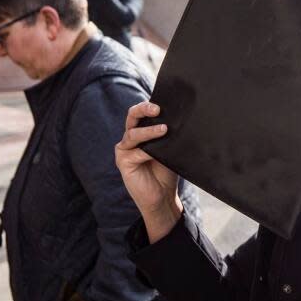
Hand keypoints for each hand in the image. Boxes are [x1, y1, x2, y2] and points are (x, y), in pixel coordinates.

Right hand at [114, 102, 181, 242]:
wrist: (163, 197)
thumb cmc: (166, 172)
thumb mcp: (170, 150)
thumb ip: (168, 136)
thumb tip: (178, 120)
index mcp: (141, 132)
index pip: (142, 113)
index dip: (150, 106)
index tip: (164, 103)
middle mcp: (131, 138)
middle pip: (132, 116)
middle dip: (143, 109)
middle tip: (157, 109)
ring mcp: (125, 150)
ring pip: (133, 134)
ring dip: (149, 131)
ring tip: (164, 129)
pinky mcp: (123, 162)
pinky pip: (135, 153)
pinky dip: (146, 152)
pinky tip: (155, 154)